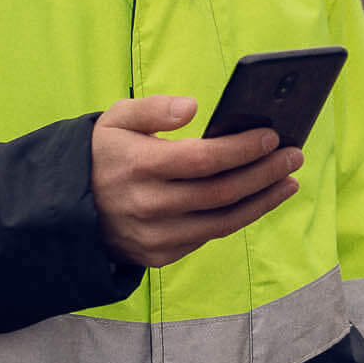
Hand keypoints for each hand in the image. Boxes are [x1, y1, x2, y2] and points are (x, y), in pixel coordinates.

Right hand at [91, 95, 303, 267]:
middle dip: (264, 173)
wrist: (68, 209)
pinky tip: (259, 199)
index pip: (203, 159)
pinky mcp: (159, 255)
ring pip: (222, 221)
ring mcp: (154, 235)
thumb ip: (153, 107)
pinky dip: (239, 217)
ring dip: (263, 201)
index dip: (241, 149)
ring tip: (289, 180)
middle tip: (295, 155)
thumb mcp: (115, 119)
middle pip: (221, 192)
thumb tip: (192, 107)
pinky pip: (209, 236)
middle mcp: (148, 205)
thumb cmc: (103, 154)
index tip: (272, 136)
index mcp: (138, 166)